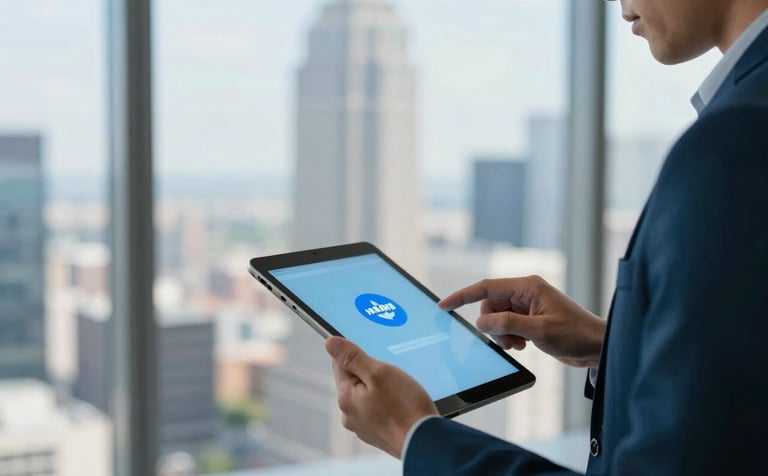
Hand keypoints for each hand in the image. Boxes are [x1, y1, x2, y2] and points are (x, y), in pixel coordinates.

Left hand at [325, 336, 438, 458]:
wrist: (425, 442)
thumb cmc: (405, 407)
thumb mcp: (378, 372)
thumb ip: (353, 357)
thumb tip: (330, 343)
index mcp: (346, 398)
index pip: (340, 364)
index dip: (359, 356)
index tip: (376, 360)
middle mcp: (350, 415)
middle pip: (355, 381)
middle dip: (372, 374)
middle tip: (393, 377)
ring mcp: (364, 427)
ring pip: (368, 396)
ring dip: (382, 389)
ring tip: (401, 392)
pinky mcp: (379, 434)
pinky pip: (379, 410)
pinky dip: (389, 405)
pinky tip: (403, 406)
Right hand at [439, 276, 605, 367]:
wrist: (596, 347)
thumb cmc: (575, 334)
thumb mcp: (539, 330)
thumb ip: (507, 324)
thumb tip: (481, 322)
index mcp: (527, 286)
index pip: (486, 288)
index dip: (463, 296)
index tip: (444, 305)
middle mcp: (525, 292)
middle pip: (490, 306)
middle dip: (493, 326)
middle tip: (509, 342)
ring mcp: (527, 306)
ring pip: (496, 318)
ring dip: (502, 334)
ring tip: (519, 345)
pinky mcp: (529, 318)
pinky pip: (506, 326)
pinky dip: (509, 337)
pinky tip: (523, 345)